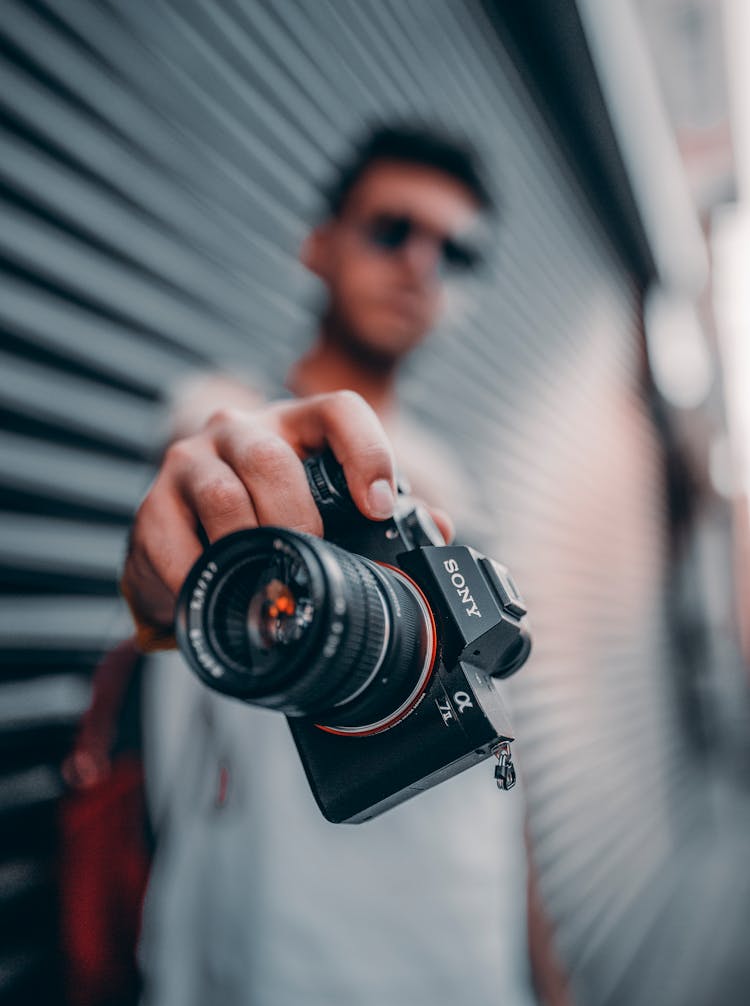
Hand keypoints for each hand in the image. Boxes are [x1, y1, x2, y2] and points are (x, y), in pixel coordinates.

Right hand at [121, 391, 398, 650]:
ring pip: (221, 493)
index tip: (378, 506)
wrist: (189, 543)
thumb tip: (439, 529)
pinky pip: (172, 539)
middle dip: (297, 518)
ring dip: (249, 545)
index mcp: (297, 426)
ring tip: (264, 580)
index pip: (339, 411)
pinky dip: (199, 575)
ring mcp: (191, 462)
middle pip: (270, 458)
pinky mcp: (153, 504)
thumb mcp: (326, 508)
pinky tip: (214, 594)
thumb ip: (383, 519)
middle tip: (312, 558)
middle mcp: (241, 430)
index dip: (366, 453)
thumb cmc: (271, 517)